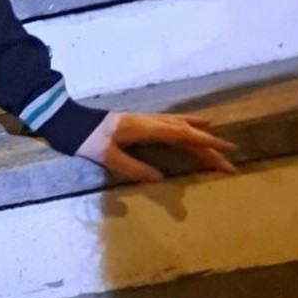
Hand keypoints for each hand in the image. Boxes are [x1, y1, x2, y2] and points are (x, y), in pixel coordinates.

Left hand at [75, 110, 238, 182]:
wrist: (68, 121)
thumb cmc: (86, 139)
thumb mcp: (108, 157)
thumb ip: (134, 167)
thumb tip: (159, 178)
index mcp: (146, 129)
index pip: (183, 137)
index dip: (206, 146)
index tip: (226, 154)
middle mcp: (149, 121)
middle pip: (186, 133)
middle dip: (208, 146)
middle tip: (228, 160)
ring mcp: (144, 119)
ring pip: (179, 125)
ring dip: (198, 133)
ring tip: (217, 137)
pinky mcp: (138, 122)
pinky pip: (168, 122)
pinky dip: (183, 124)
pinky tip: (186, 125)